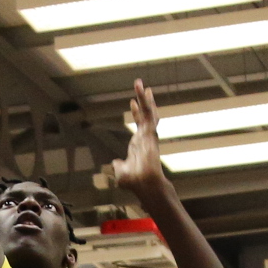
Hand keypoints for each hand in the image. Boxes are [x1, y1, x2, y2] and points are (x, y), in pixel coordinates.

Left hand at [109, 80, 165, 195]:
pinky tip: (144, 91)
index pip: (139, 124)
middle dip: (143, 100)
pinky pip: (148, 114)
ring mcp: (149, 134)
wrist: (143, 184)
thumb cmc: (134, 182)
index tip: (132, 103)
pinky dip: (146, 102)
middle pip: (145, 114)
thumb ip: (120, 166)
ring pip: (148, 111)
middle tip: (140, 85)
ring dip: (144, 97)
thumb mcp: (121, 172)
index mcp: (140, 143)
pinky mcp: (150, 133)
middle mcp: (145, 136)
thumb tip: (116, 163)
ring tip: (140, 84)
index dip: (136, 113)